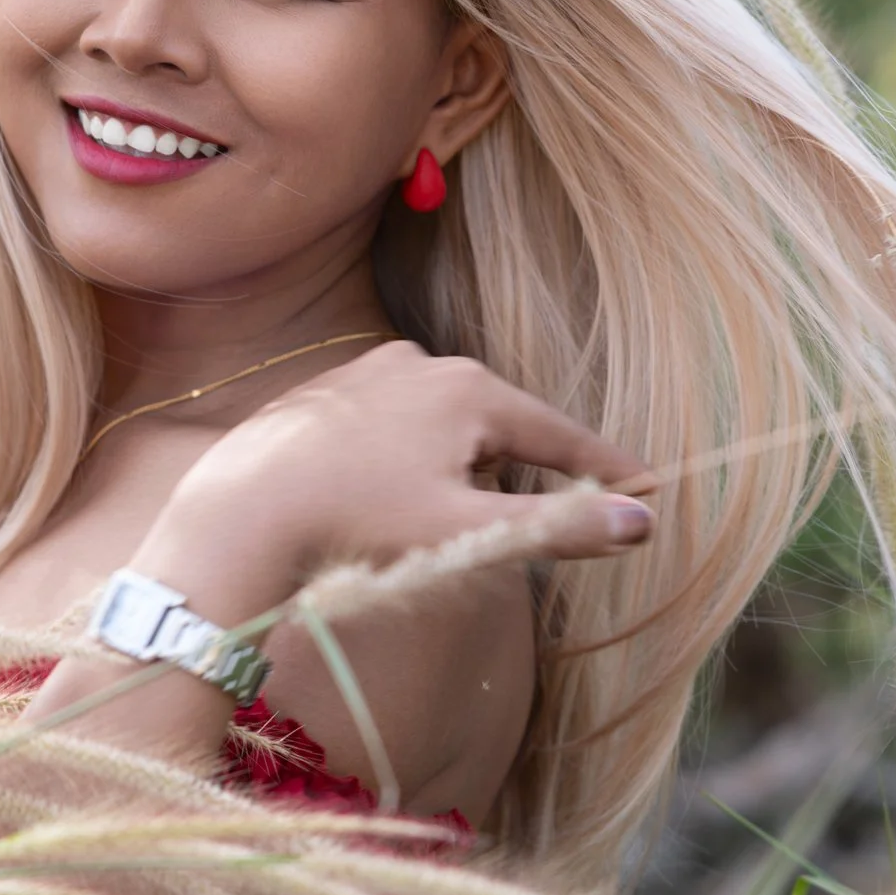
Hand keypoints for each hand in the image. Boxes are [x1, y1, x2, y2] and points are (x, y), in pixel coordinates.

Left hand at [155, 341, 658, 590]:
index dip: (607, 469)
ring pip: (448, 427)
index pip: (559, 435)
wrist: (244, 508)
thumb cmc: (358, 521)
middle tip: (544, 520)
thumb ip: (557, 526)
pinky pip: (398, 426)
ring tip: (446, 520)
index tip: (652, 489)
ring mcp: (373, 370)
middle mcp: (424, 362)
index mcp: (468, 389)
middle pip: (502, 428)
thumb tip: (643, 524)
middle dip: (525, 473)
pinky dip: (414, 458)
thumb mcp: (467, 532)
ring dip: (464, 468)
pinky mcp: (332, 390)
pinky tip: (390, 497)